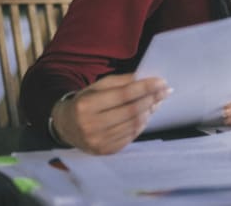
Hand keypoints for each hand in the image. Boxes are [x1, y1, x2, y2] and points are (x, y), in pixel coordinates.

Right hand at [51, 73, 170, 154]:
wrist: (65, 126)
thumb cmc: (85, 102)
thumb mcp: (98, 86)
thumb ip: (122, 82)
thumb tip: (147, 79)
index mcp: (87, 105)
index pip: (124, 95)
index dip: (145, 88)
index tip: (161, 81)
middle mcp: (90, 125)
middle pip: (131, 111)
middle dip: (152, 99)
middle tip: (165, 91)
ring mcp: (97, 141)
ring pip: (134, 125)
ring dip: (150, 111)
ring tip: (157, 101)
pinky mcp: (104, 151)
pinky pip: (131, 136)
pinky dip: (142, 124)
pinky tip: (146, 114)